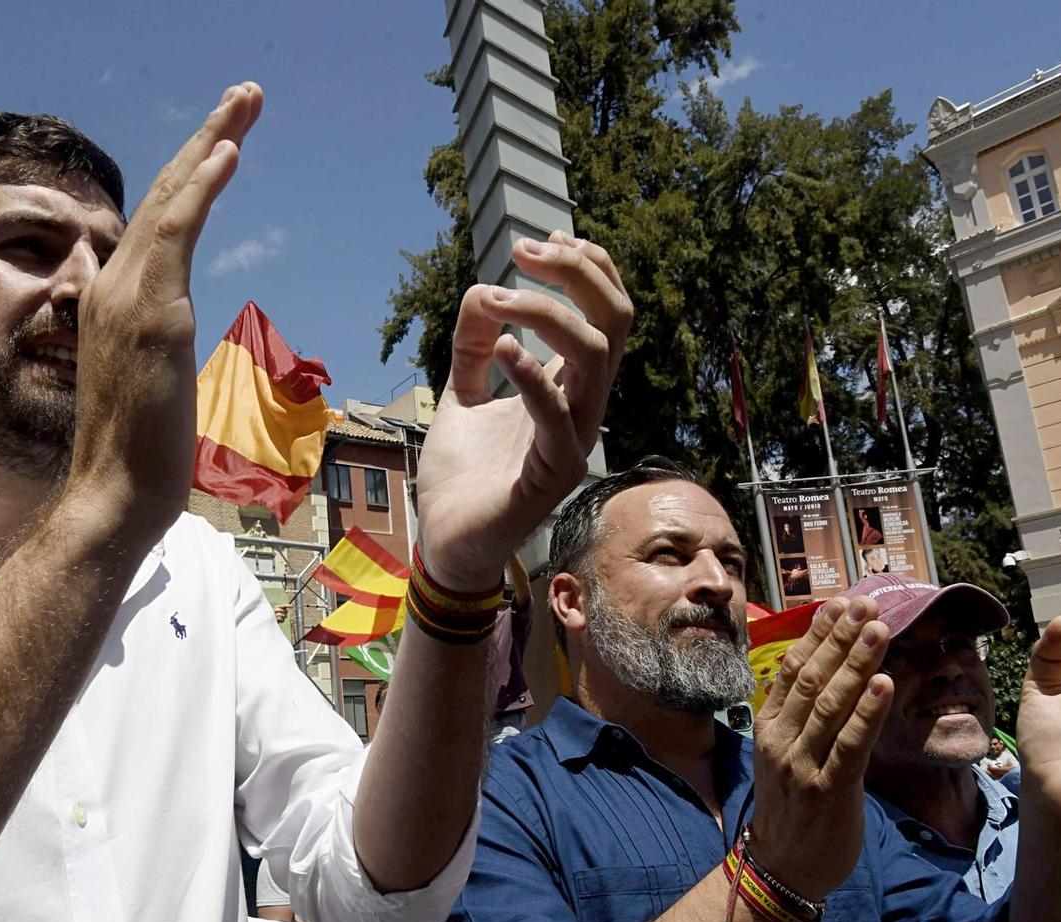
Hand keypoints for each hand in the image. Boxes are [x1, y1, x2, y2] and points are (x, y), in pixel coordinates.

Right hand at [67, 82, 261, 538]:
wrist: (111, 496)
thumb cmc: (135, 459)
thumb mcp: (149, 384)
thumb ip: (153, 347)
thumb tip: (164, 337)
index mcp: (113, 301)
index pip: (155, 223)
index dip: (189, 177)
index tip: (223, 141)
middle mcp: (113, 288)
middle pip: (164, 195)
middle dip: (207, 139)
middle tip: (245, 96)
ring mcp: (128, 298)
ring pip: (171, 199)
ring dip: (212, 143)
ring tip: (246, 100)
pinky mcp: (151, 313)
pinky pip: (176, 232)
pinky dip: (201, 187)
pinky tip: (228, 152)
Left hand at [414, 233, 633, 591]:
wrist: (446, 543)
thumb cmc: (463, 478)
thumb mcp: (463, 395)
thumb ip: (474, 347)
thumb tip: (479, 291)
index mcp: (571, 387)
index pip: (609, 313)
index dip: (589, 267)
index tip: (544, 238)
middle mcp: (584, 408)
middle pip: (614, 321)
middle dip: (576, 272)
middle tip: (524, 248)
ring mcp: (575, 441)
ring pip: (593, 355)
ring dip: (542, 311)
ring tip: (492, 298)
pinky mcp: (552, 474)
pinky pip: (556, 413)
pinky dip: (531, 372)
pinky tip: (501, 347)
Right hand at [750, 597, 893, 900]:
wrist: (783, 867)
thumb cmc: (792, 809)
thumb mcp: (783, 755)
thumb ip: (795, 716)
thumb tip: (808, 672)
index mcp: (770, 727)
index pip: (794, 669)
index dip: (818, 634)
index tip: (840, 604)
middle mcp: (782, 740)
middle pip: (813, 678)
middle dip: (841, 638)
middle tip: (867, 603)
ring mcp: (804, 764)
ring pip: (832, 704)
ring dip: (857, 663)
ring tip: (879, 629)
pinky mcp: (830, 789)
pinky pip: (850, 744)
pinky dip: (867, 712)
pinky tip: (883, 683)